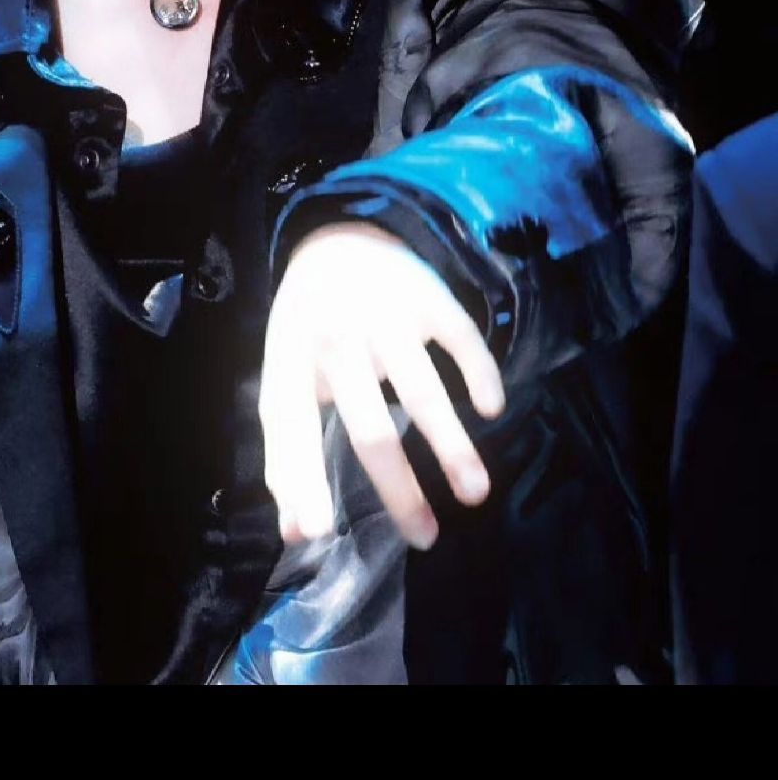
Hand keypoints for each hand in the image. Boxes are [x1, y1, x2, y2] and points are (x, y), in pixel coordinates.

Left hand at [259, 221, 506, 548]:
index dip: (302, 478)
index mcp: (289, 361)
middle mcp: (336, 339)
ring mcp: (384, 315)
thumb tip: (295, 534)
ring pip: (422, 391)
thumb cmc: (311, 333)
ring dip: (452, 447)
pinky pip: (460, 340)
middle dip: (399, 488)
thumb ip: (287, 459)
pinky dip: (480, 374)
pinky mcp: (427, 296)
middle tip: (426, 538)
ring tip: (476, 493)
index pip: (292, 429)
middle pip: (369, 427)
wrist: (340, 241)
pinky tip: (491, 409)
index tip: (321, 532)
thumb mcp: (287, 384)